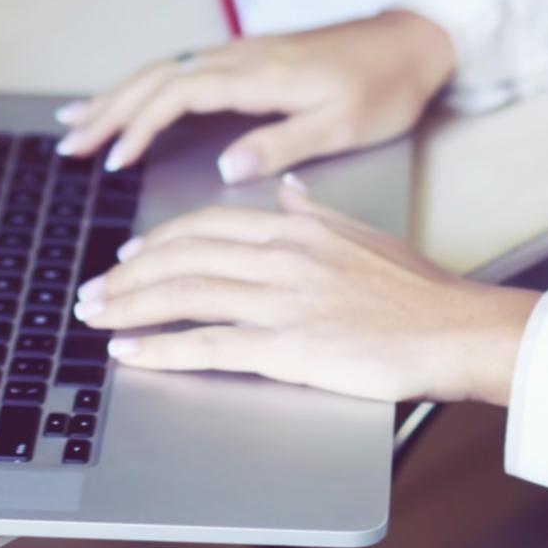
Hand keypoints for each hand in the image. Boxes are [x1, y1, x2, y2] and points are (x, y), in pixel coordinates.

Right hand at [54, 10, 459, 180]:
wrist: (413, 41)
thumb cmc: (384, 86)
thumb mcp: (343, 125)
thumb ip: (283, 145)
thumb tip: (228, 166)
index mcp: (260, 74)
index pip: (180, 94)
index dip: (141, 125)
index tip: (115, 159)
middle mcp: (242, 56)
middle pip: (157, 76)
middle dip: (108, 109)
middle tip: (69, 143)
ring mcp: (242, 52)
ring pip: (164, 68)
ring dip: (118, 95)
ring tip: (76, 122)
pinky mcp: (249, 56)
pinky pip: (182, 66)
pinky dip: (146, 85)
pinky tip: (130, 99)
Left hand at [72, 174, 538, 404]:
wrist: (456, 328)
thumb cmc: (419, 290)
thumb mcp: (363, 234)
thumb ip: (316, 212)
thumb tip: (288, 190)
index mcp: (296, 227)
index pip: (208, 225)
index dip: (159, 240)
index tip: (129, 254)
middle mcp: (281, 256)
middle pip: (183, 257)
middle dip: (127, 275)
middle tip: (92, 292)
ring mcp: (282, 300)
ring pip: (185, 295)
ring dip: (129, 307)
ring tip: (94, 319)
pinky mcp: (288, 346)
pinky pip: (209, 346)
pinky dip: (161, 351)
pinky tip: (129, 357)